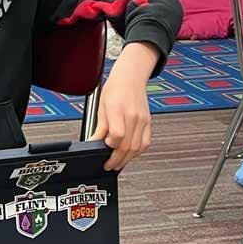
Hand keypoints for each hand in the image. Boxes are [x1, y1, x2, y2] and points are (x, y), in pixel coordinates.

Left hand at [89, 42, 158, 170]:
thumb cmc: (115, 88)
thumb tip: (94, 142)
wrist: (130, 77)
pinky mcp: (148, 123)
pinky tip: (129, 155)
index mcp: (118, 109)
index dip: (110, 145)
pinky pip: (146, 143)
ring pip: (138, 147)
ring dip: (127, 159)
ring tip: (117, 163)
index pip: (117, 135)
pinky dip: (137, 152)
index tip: (103, 148)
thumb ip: (100, 127)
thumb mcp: (101, 106)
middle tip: (108, 165)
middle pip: (127, 145)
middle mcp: (133, 116)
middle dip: (117, 159)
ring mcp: (142, 120)